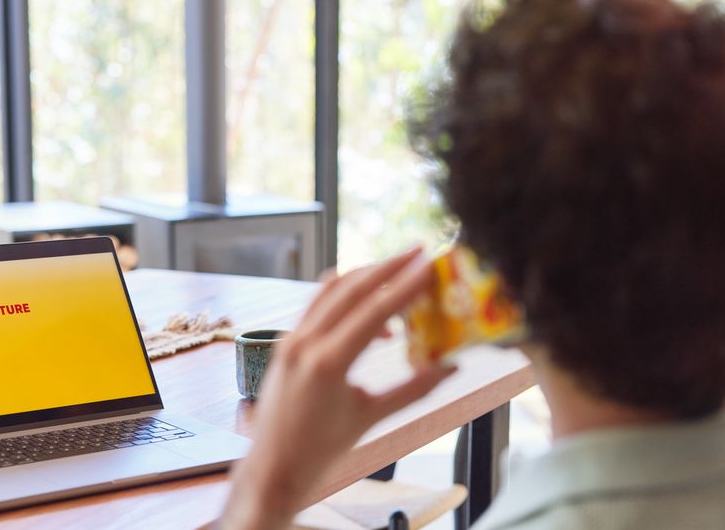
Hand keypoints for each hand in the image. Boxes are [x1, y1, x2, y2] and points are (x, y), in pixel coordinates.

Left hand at [220, 248, 457, 529]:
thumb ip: (414, 389)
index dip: (404, 285)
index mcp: (328, 363)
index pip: (374, 311)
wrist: (272, 471)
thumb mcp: (371, 418)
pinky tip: (368, 306)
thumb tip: (452, 367)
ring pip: (330, 291)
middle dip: (387, 267)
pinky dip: (343, 296)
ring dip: (365, 276)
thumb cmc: (320, 453)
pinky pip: (316, 306)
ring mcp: (290, 340)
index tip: (429, 264)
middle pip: (351, 288)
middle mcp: (305, 343)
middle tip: (418, 252)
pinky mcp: (284, 344)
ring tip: (397, 271)